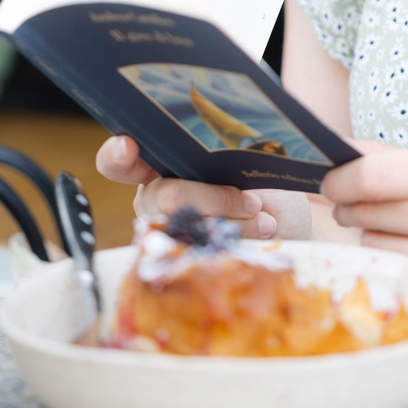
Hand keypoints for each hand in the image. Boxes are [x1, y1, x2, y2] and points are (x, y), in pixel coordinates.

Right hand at [96, 135, 311, 240]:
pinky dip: (238, 240)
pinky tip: (262, 232)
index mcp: (165, 160)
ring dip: (231, 221)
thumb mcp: (254, 157)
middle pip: (163, 197)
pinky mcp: (188, 260)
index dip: (117, 154)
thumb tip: (223, 160)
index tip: (127, 148)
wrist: (290, 222)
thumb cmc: (268, 181)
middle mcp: (157, 195)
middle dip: (212, 197)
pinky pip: (203, 253)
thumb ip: (228, 153)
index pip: (122, 160)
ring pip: (186, 228)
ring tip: (263, 217)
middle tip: (252, 199)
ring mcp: (170, 230)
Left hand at [321, 140, 407, 317]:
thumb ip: (393, 157)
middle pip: (367, 211)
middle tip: (358, 198)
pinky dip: (393, 258)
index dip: (341, 178)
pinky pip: (394, 271)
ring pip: (374, 243)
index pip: (374, 177)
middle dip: (350, 203)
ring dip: (372, 231)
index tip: (331, 178)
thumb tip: (336, 152)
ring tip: (400, 224)